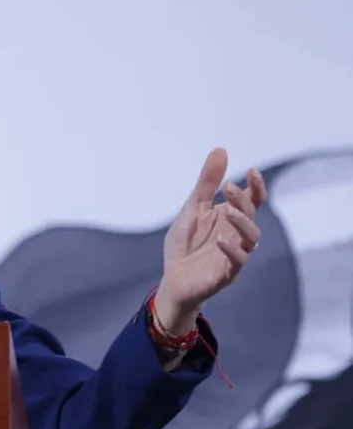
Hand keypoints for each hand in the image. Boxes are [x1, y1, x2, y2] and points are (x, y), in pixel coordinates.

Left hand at [155, 147, 267, 332]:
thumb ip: (206, 183)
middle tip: (227, 188)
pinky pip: (237, 261)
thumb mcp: (192, 208)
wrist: (172, 279)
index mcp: (230, 217)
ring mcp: (234, 253)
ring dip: (242, 223)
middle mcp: (237, 234)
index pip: (252, 199)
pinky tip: (221, 239)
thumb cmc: (184, 243)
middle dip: (242, 200)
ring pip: (251, 238)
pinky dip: (231, 250)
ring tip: (229, 211)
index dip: (256, 186)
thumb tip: (221, 149)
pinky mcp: (227, 273)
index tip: (252, 171)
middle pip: (251, 214)